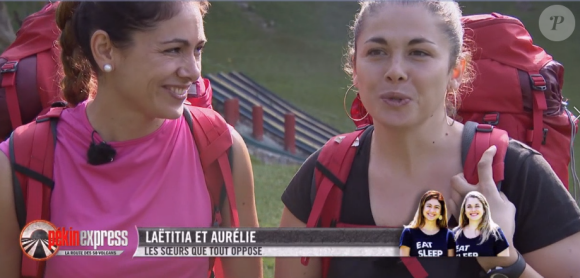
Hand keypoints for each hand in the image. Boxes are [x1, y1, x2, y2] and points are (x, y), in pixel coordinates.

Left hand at [448, 146, 517, 268]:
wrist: (492, 244)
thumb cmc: (504, 225)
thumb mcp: (508, 206)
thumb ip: (499, 194)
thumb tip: (494, 190)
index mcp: (486, 190)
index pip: (484, 167)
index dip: (487, 154)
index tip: (490, 149)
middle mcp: (470, 195)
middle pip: (456, 178)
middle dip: (461, 177)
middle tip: (469, 181)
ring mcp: (461, 205)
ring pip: (452, 190)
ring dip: (459, 191)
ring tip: (468, 196)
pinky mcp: (456, 215)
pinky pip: (452, 202)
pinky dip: (457, 202)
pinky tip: (465, 207)